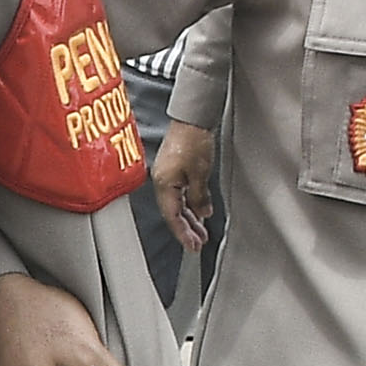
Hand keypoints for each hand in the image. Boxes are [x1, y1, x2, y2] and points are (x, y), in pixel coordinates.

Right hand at [151, 120, 216, 253]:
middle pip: (174, 213)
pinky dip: (190, 205)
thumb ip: (200, 197)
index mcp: (164, 184)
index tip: (193, 246)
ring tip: (201, 232)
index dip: (183, 233)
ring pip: (178, 204)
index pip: (173, 216)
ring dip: (190, 219)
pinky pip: (180, 194)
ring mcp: (167, 176)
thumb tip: (202, 213)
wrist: (191, 119)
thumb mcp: (200, 173)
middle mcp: (162, 182)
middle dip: (186, 230)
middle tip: (198, 244)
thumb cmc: (192, 141)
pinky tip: (199, 211)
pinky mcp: (174, 169)